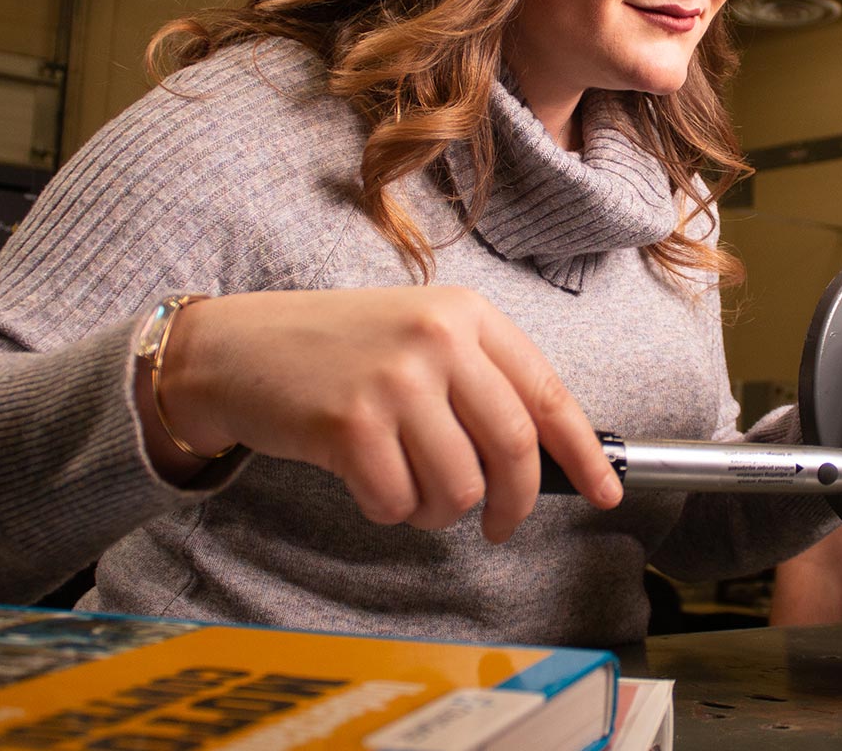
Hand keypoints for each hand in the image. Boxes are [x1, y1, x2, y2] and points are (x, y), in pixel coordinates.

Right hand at [145, 287, 622, 542]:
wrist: (234, 349)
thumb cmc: (332, 350)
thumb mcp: (417, 335)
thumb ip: (479, 380)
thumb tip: (545, 455)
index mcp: (465, 314)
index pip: (547, 393)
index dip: (583, 452)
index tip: (607, 492)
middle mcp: (437, 339)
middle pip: (513, 447)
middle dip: (513, 503)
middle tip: (498, 527)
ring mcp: (395, 379)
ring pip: (459, 485)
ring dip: (440, 511)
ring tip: (411, 492)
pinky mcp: (351, 423)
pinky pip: (399, 502)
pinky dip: (390, 511)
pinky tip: (368, 484)